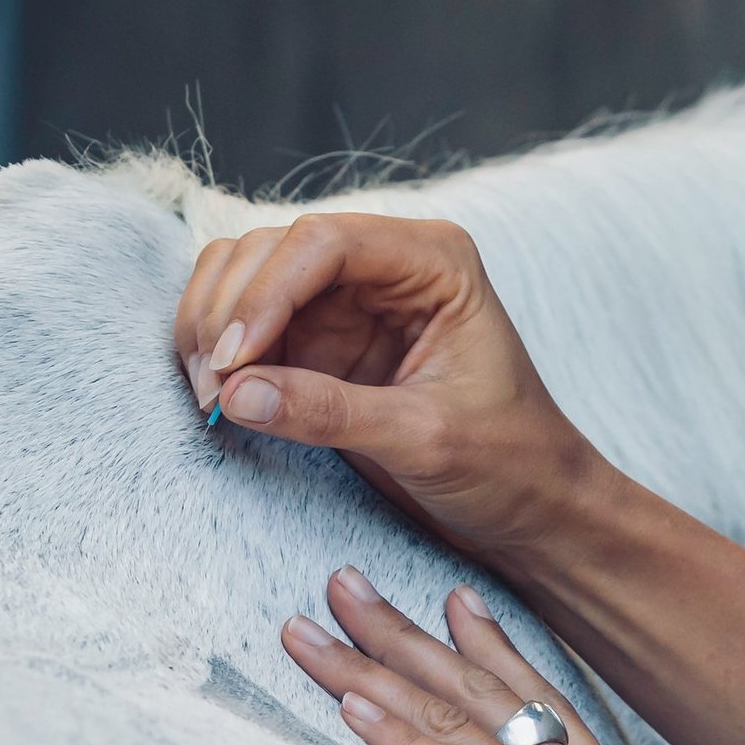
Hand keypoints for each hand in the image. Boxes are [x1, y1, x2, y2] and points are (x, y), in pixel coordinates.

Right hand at [174, 213, 604, 557]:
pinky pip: (247, 322)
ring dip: (213, 329)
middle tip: (212, 390)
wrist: (531, 503)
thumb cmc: (509, 463)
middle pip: (271, 249)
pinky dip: (221, 351)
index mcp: (435, 260)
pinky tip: (221, 397)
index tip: (234, 362)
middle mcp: (387, 262)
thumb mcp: (425, 439)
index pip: (322, 241)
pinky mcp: (322, 338)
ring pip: (246, 275)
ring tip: (213, 397)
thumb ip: (332, 412)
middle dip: (230, 314)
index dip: (264, 294)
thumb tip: (237, 393)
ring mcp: (349, 296)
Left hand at [281, 565, 744, 744]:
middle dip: (406, 634)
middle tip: (342, 580)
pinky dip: (404, 742)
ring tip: (312, 624)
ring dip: (376, 669)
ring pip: (459, 722)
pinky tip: (352, 709)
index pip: (544, 708)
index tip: (451, 598)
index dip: (492, 649)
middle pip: (484, 694)